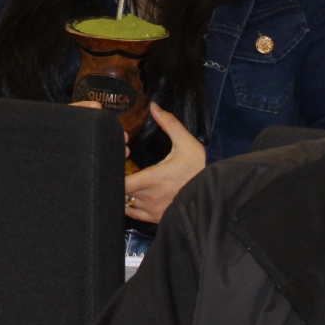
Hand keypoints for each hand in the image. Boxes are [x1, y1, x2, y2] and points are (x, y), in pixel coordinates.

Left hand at [122, 104, 205, 224]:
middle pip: (120, 191)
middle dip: (116, 179)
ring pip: (126, 202)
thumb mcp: (187, 143)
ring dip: (123, 191)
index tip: (116, 161)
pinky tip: (132, 194)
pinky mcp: (154, 218)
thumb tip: (154, 106)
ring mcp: (150, 210)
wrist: (211, 194)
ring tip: (127, 179)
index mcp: (152, 179)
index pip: (121, 182)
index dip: (113, 171)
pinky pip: (132, 214)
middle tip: (119, 168)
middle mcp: (148, 197)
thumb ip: (169, 124)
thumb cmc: (197, 169)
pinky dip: (128, 205)